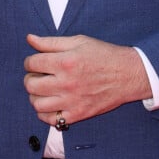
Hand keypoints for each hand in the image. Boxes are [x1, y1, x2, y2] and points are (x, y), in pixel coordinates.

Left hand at [24, 33, 151, 126]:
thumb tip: (30, 39)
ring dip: (35, 96)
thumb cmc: (104, 55)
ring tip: (43, 90)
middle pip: (31, 85)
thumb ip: (51, 42)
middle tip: (38, 75)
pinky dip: (45, 113)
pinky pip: (51, 120)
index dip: (30, 61)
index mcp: (65, 62)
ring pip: (37, 104)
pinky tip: (51, 103)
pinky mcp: (78, 114)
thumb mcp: (79, 41)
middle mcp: (66, 83)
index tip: (35, 62)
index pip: (32, 63)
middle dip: (30, 77)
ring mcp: (72, 101)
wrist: (128, 74)